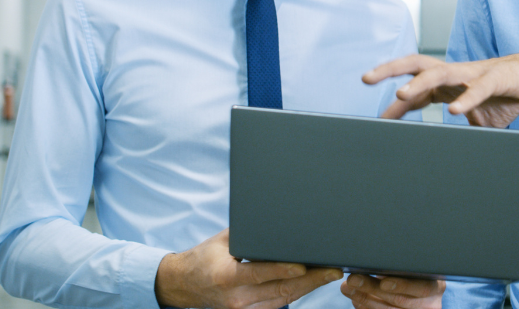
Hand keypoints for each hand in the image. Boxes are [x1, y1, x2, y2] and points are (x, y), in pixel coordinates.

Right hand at [154, 228, 341, 308]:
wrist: (185, 285)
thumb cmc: (205, 257)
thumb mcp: (224, 240)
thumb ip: (249, 233)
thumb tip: (278, 218)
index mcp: (227, 277)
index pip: (260, 273)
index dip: (283, 269)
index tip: (304, 265)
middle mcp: (236, 298)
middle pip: (280, 289)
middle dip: (311, 279)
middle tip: (334, 268)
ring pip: (284, 299)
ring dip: (309, 287)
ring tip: (330, 273)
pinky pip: (279, 304)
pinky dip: (297, 292)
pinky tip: (313, 282)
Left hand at [340, 274, 443, 308]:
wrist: (423, 299)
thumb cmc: (419, 277)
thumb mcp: (418, 269)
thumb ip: (402, 264)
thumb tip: (373, 257)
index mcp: (436, 286)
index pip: (421, 287)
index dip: (402, 285)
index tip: (383, 282)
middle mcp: (430, 304)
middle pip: (400, 300)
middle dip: (373, 289)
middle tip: (354, 279)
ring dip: (364, 299)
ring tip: (348, 288)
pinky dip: (366, 308)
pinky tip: (356, 300)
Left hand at [364, 52, 518, 127]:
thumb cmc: (500, 96)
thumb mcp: (474, 119)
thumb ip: (457, 131)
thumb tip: (445, 156)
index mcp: (446, 83)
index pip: (414, 90)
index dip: (395, 104)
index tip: (378, 121)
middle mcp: (454, 74)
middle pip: (416, 63)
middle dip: (389, 69)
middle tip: (366, 78)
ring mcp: (473, 74)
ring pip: (440, 71)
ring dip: (419, 82)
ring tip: (401, 94)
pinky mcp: (496, 79)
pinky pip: (478, 88)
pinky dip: (465, 99)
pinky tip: (453, 111)